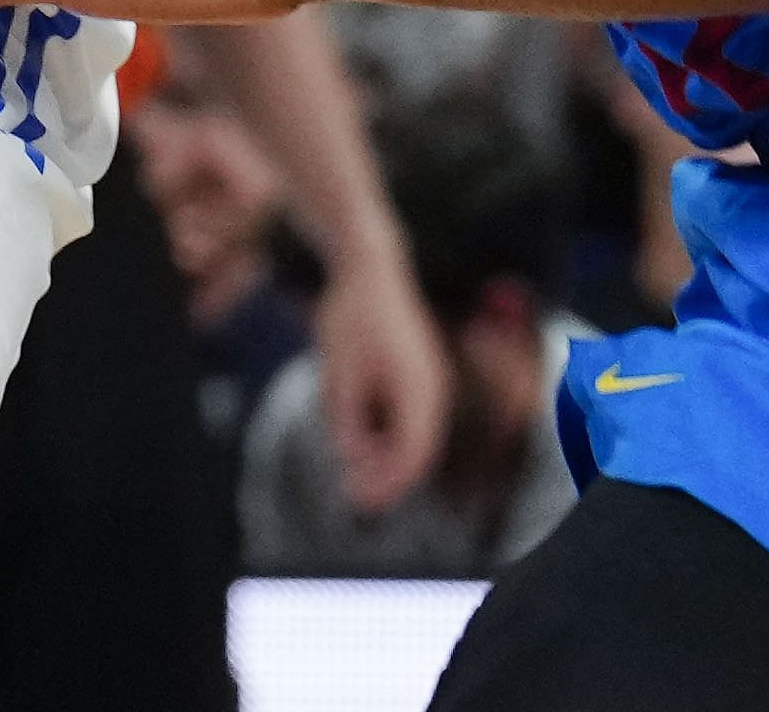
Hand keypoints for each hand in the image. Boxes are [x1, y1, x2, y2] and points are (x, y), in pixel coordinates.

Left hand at [313, 243, 451, 513]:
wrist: (368, 267)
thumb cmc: (350, 316)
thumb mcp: (337, 370)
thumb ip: (347, 418)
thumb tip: (353, 459)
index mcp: (418, 388)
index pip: (413, 453)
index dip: (389, 483)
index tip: (361, 500)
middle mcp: (431, 388)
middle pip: (416, 449)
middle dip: (386, 475)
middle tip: (352, 492)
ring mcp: (428, 381)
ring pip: (412, 435)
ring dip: (385, 454)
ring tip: (350, 459)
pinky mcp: (417, 375)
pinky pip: (406, 416)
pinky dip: (386, 432)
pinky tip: (357, 433)